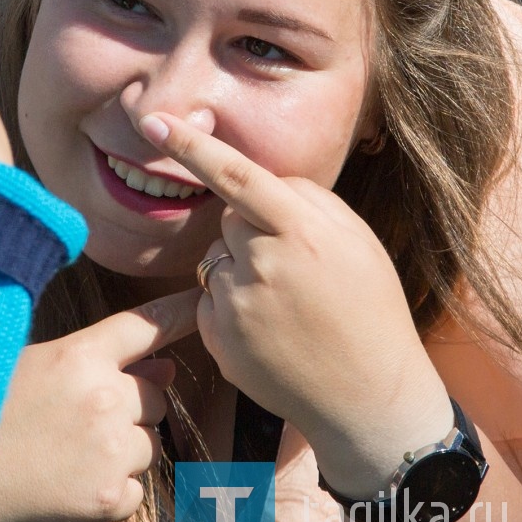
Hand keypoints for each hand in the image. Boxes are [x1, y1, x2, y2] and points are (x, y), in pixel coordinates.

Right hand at [0, 289, 199, 521]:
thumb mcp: (28, 366)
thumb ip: (94, 360)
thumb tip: (164, 367)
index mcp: (78, 356)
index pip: (144, 325)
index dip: (178, 312)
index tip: (200, 301)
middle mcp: (104, 398)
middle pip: (155, 395)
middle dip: (134, 403)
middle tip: (84, 417)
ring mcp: (111, 451)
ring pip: (150, 442)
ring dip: (125, 445)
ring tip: (71, 451)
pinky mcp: (112, 498)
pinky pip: (139, 486)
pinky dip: (115, 486)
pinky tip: (73, 481)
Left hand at [136, 113, 452, 498]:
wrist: (370, 400)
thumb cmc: (369, 309)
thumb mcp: (358, 241)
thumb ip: (306, 200)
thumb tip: (256, 182)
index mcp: (302, 231)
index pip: (235, 175)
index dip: (189, 146)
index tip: (151, 122)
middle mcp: (263, 264)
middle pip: (229, 219)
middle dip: (251, 231)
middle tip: (295, 268)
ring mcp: (237, 305)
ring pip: (216, 259)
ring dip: (241, 271)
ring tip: (287, 306)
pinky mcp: (219, 339)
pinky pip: (209, 299)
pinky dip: (231, 307)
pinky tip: (269, 330)